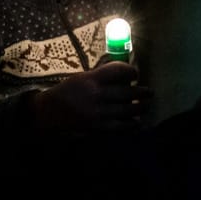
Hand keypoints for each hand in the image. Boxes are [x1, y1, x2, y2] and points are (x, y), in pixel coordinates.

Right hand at [31, 62, 153, 133]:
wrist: (49, 112)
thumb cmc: (68, 92)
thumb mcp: (83, 78)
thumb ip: (102, 76)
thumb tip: (125, 77)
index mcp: (92, 79)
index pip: (119, 71)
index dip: (131, 72)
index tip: (136, 75)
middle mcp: (96, 95)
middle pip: (128, 93)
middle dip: (142, 92)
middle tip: (151, 92)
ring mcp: (98, 113)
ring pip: (128, 110)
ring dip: (141, 108)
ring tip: (147, 106)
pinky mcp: (98, 128)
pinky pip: (121, 126)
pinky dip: (131, 124)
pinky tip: (137, 122)